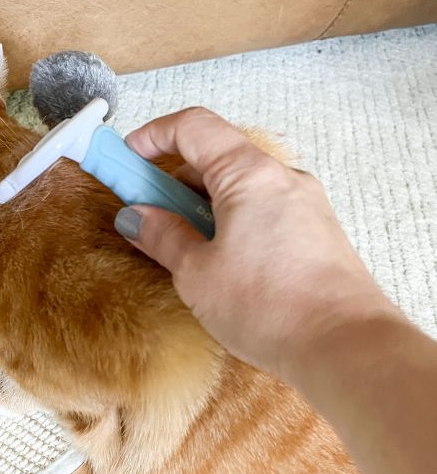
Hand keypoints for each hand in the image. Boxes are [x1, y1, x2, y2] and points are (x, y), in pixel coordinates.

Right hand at [114, 107, 400, 379]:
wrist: (346, 346)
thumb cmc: (270, 307)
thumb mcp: (197, 273)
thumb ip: (162, 237)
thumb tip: (135, 217)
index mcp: (248, 173)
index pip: (193, 126)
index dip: (152, 135)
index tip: (126, 158)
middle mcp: (282, 177)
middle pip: (216, 156)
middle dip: (172, 179)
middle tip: (144, 213)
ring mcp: (304, 204)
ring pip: (240, 187)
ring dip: (201, 206)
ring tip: (179, 248)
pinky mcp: (315, 233)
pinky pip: (263, 210)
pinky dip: (231, 222)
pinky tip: (219, 263)